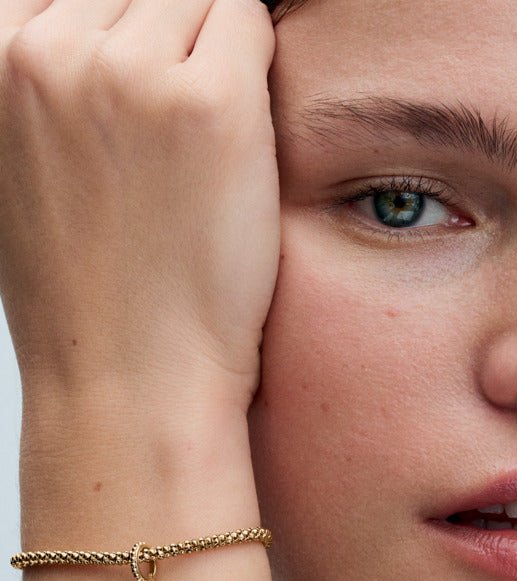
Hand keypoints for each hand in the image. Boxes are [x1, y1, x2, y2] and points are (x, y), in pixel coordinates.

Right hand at [0, 0, 277, 413]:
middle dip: (172, 34)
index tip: (152, 78)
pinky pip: (250, 22)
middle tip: (184, 123)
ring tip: (207, 140)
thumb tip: (121, 32)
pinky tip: (240, 139)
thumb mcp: (28, 168)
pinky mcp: (209, 105)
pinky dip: (255, 66)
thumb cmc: (94, 291)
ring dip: (214, 50)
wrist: (131, 377)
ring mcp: (127, 74)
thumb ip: (55, 85)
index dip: (129, 26)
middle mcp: (47, 53)